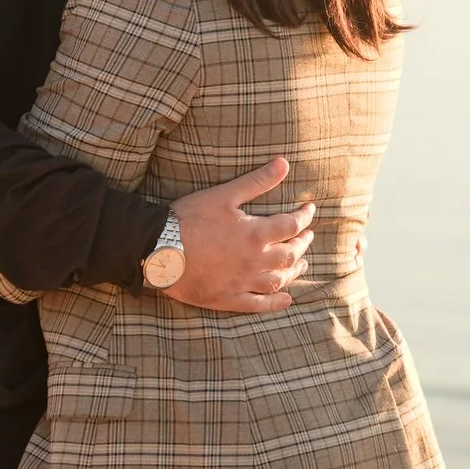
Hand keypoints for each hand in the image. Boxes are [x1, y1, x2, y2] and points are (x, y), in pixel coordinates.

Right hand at [163, 157, 314, 312]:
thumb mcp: (224, 194)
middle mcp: (255, 261)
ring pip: (278, 280)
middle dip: (302, 243)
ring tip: (302, 264)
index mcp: (255, 234)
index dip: (304, 216)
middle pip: (289, 254)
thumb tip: (284, 163)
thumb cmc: (190, 219)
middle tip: (308, 236)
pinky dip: (275, 303)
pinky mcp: (228, 298)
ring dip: (294, 271)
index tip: (309, 209)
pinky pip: (257, 305)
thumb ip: (257, 181)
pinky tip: (286, 299)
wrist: (159, 250)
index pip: (291, 225)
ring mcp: (242, 282)